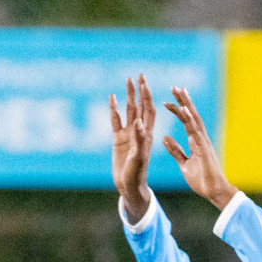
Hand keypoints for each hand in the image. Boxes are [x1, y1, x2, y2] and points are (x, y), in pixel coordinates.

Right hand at [110, 75, 155, 223]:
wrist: (129, 186)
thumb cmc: (137, 174)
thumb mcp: (139, 158)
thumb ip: (139, 140)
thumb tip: (138, 122)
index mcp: (147, 134)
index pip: (149, 110)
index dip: (148, 96)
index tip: (145, 83)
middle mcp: (139, 131)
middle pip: (140, 106)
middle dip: (140, 91)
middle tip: (140, 75)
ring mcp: (128, 134)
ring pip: (128, 110)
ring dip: (129, 96)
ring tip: (128, 80)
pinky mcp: (118, 139)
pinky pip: (116, 121)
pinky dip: (114, 109)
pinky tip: (112, 98)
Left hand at [162, 86, 237, 210]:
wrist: (214, 192)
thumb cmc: (202, 180)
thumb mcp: (184, 164)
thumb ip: (176, 151)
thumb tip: (165, 138)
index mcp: (196, 141)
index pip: (186, 121)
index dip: (178, 110)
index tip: (168, 100)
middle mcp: (201, 139)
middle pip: (191, 116)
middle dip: (184, 101)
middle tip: (175, 87)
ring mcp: (204, 144)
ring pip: (195, 121)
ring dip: (188, 107)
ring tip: (181, 94)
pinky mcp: (205, 151)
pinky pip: (197, 135)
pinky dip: (191, 124)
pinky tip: (185, 114)